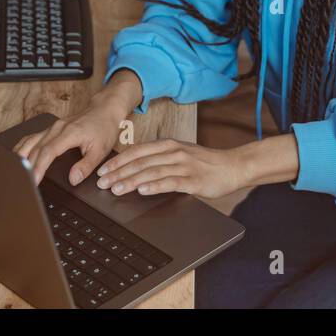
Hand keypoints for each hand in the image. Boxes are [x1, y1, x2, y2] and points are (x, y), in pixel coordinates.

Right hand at [13, 98, 123, 187]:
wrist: (104, 110)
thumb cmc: (104, 128)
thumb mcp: (101, 150)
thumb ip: (86, 166)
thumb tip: (73, 179)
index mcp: (69, 133)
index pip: (48, 151)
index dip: (39, 167)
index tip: (34, 180)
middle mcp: (57, 128)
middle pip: (35, 148)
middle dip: (27, 167)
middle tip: (22, 184)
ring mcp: (52, 127)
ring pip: (30, 141)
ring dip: (21, 156)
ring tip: (15, 173)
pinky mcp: (51, 128)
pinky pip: (32, 138)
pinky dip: (23, 148)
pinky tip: (18, 157)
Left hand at [94, 139, 249, 199]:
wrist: (233, 166)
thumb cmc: (205, 163)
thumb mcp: (180, 154)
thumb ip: (159, 158)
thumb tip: (133, 168)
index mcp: (168, 145)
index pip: (136, 152)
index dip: (117, 161)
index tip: (102, 171)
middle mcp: (173, 152)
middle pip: (140, 162)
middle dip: (118, 173)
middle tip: (102, 183)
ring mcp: (184, 165)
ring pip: (152, 172)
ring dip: (131, 181)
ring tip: (116, 189)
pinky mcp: (193, 180)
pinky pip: (170, 182)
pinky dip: (154, 186)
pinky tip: (142, 190)